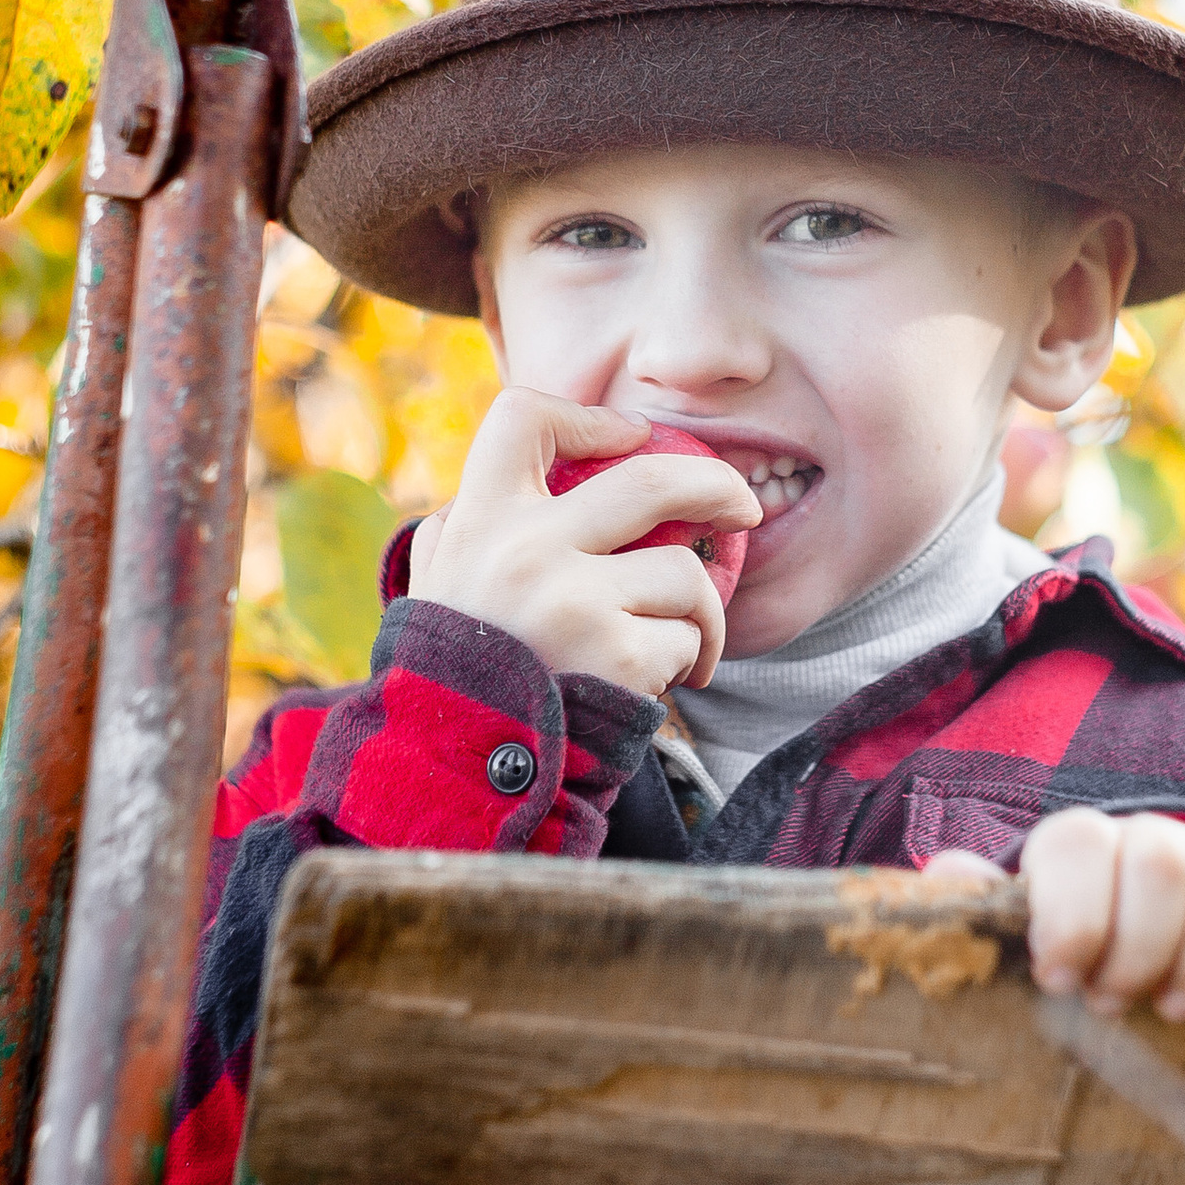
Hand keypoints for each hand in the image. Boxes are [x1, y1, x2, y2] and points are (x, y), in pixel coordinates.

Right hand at [404, 390, 760, 700]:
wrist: (461, 768)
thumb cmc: (458, 669)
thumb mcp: (439, 583)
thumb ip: (467, 527)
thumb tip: (530, 472)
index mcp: (478, 519)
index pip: (524, 417)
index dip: (589, 417)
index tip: (632, 436)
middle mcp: (525, 548)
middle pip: (650, 479)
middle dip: (717, 484)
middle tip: (744, 506)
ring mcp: (574, 600)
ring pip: (684, 572)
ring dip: (700, 609)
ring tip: (682, 641)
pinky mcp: (617, 655)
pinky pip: (686, 638)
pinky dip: (685, 660)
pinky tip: (655, 681)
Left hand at [919, 810, 1184, 1021]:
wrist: (1147, 971)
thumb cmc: (1074, 973)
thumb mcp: (1019, 951)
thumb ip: (985, 913)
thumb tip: (945, 876)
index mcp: (1077, 848)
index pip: (1076, 841)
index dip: (1072, 914)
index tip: (1062, 979)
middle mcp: (1151, 836)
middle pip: (1159, 855)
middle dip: (1141, 945)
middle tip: (1119, 1003)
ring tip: (1176, 1007)